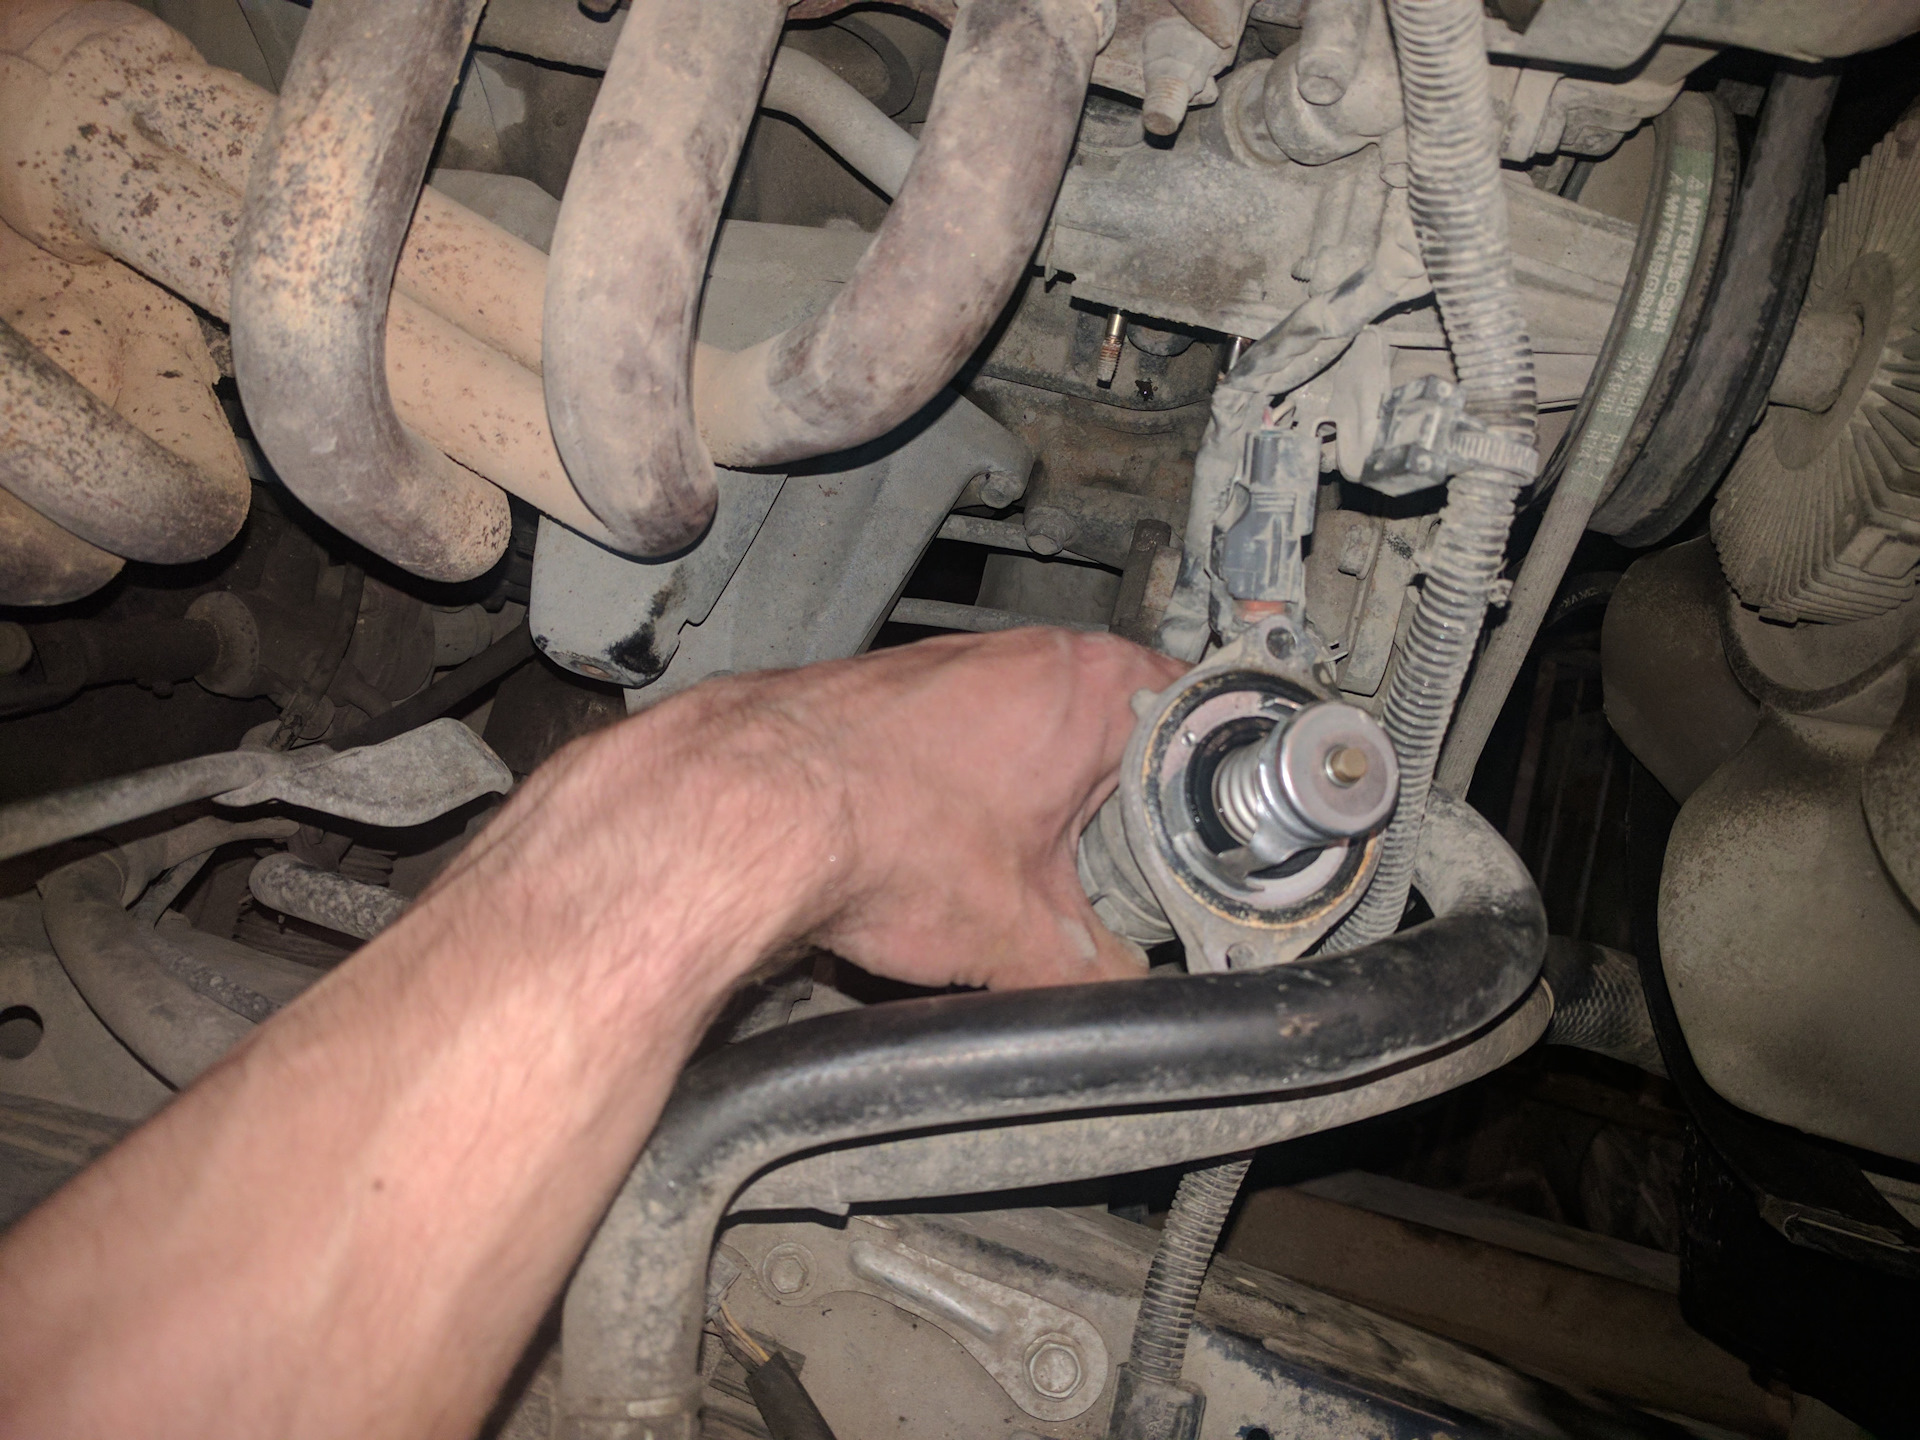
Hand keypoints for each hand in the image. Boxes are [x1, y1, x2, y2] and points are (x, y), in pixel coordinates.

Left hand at [454, 627, 1183, 996]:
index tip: (1223, 834)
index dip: (1218, 787)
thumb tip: (1125, 1003)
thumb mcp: (1022, 935)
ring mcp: (950, 669)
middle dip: (1122, 813)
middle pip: (1117, 737)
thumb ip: (1098, 973)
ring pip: (1037, 742)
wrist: (739, 810)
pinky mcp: (889, 697)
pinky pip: (966, 747)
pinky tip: (948, 849)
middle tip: (1127, 880)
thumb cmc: (875, 829)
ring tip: (1029, 872)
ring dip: (1043, 805)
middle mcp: (1022, 655)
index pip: (1200, 718)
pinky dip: (973, 796)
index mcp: (1091, 684)